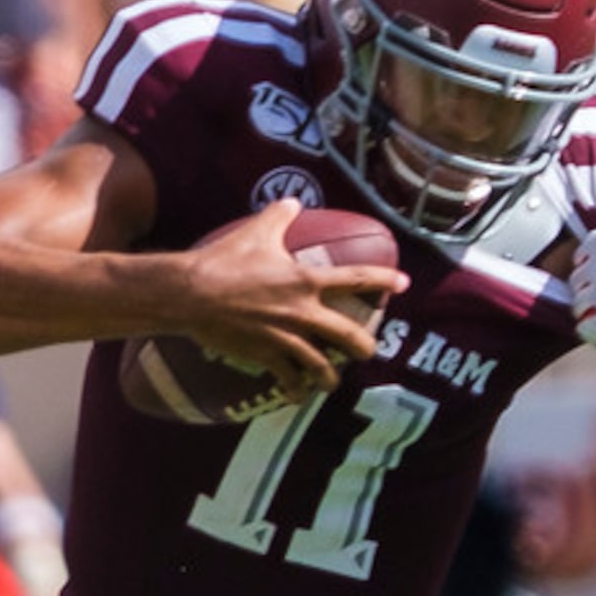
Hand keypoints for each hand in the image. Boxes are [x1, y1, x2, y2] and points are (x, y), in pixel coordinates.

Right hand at [177, 199, 405, 400]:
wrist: (191, 294)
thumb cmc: (223, 260)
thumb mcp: (255, 231)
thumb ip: (278, 215)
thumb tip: (291, 200)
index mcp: (306, 281)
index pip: (356, 279)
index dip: (384, 280)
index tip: (405, 284)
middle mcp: (302, 312)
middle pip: (349, 337)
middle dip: (364, 348)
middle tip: (369, 352)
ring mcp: (286, 338)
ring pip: (322, 367)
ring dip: (329, 378)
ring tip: (330, 383)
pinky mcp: (266, 356)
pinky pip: (289, 380)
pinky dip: (294, 390)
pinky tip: (296, 395)